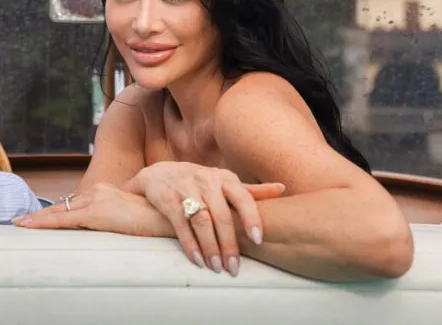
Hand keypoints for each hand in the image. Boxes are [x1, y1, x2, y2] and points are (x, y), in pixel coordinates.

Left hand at [12, 182, 171, 237]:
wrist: (169, 214)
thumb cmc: (156, 217)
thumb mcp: (131, 216)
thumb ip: (117, 217)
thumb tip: (110, 225)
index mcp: (105, 191)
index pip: (75, 202)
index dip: (57, 210)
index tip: (41, 217)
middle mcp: (97, 191)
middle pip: (63, 205)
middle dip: (42, 215)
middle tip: (21, 221)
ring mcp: (95, 200)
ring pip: (58, 211)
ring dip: (38, 220)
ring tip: (20, 224)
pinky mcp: (96, 213)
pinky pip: (63, 219)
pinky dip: (44, 223)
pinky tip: (29, 226)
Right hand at [123, 162, 285, 275]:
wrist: (159, 174)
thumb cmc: (199, 182)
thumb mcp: (223, 182)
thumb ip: (250, 190)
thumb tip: (282, 189)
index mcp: (224, 178)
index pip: (242, 197)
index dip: (251, 218)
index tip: (259, 240)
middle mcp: (206, 180)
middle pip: (221, 215)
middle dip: (229, 244)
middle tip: (234, 268)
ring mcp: (185, 188)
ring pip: (202, 220)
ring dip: (210, 247)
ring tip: (217, 267)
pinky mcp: (166, 198)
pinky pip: (180, 223)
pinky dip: (190, 244)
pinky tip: (198, 260)